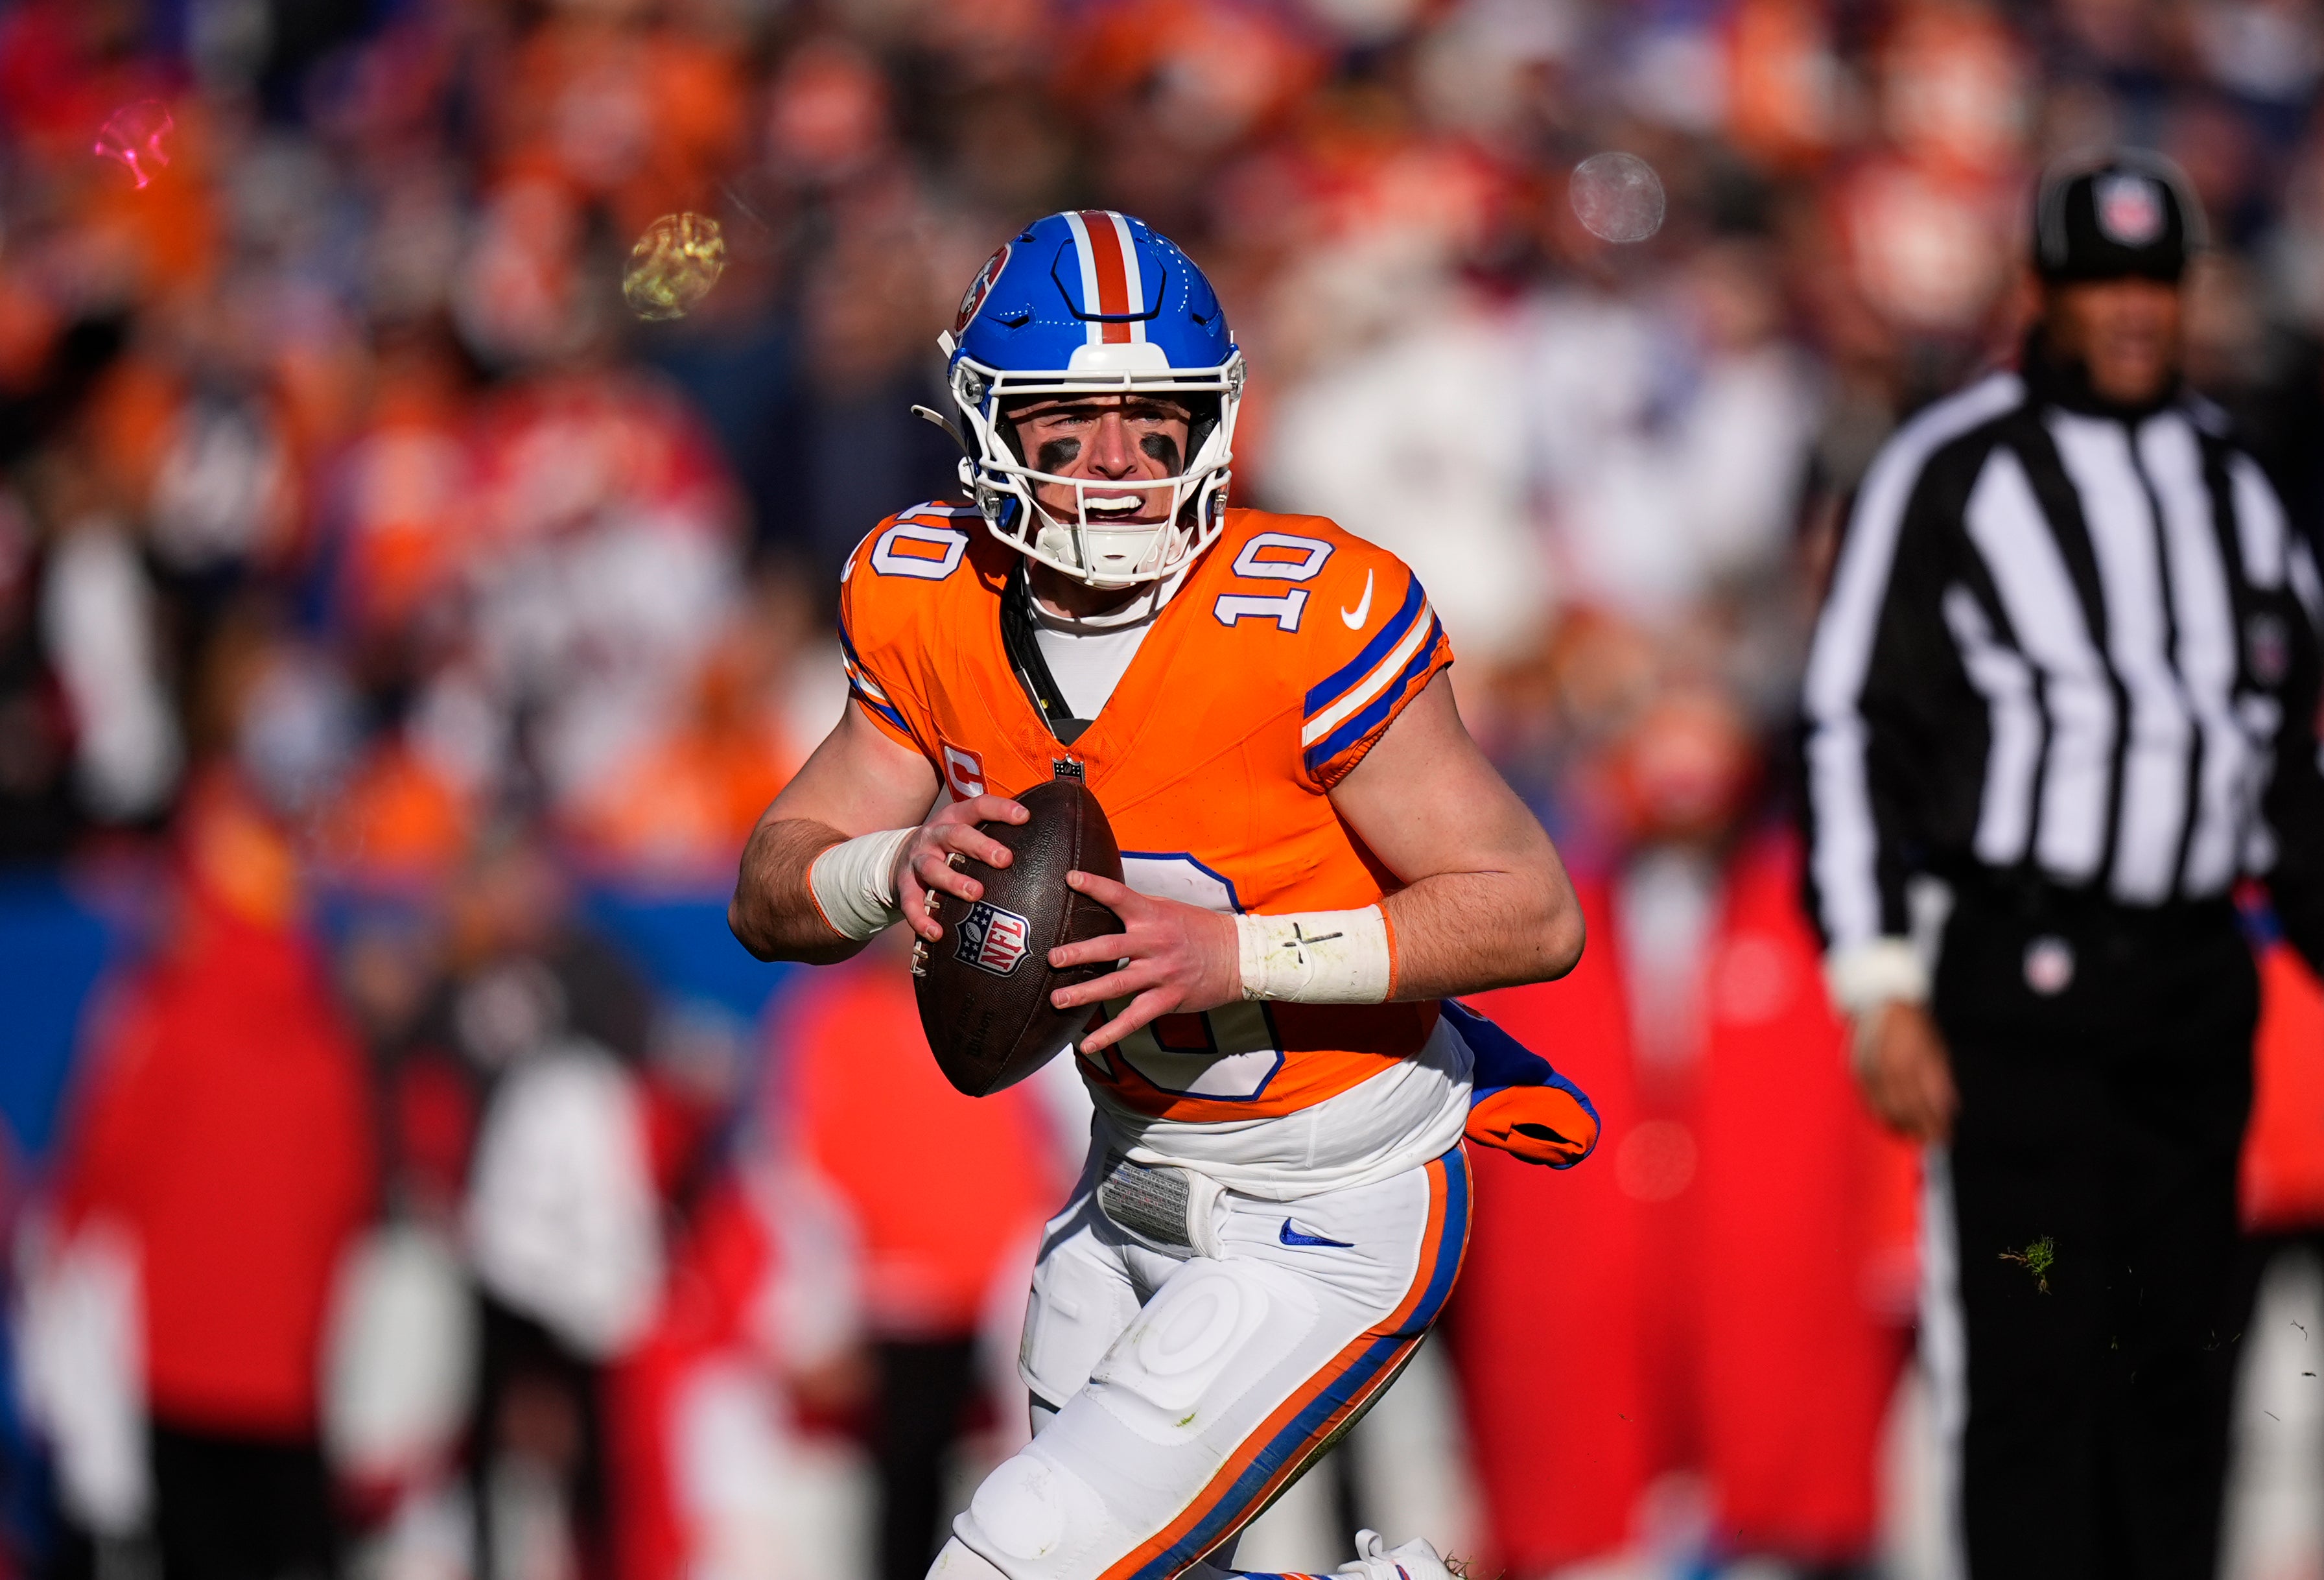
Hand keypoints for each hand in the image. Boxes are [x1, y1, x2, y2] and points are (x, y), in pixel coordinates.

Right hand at [895, 795, 1027, 941]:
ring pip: (933, 867)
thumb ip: (992, 835)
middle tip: (1005, 859)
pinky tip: (936, 932)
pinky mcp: (904, 885)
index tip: (1025, 817)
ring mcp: (918, 859)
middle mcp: (935, 835)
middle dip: (981, 846)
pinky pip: (911, 902)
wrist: (897, 858)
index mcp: (954, 818)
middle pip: (956, 835)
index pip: (978, 807)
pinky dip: (921, 918)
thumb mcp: (964, 832)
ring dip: (954, 880)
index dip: (1000, 809)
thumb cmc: (947, 847)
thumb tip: (1041, 845)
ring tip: (975, 894)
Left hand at [1045, 872, 1240, 1054]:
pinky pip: (1134, 1019)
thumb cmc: (1199, 930)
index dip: (1094, 886)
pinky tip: (1088, 1046)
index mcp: (1153, 915)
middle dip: (1079, 953)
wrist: (1238, 956)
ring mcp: (1161, 973)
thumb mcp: (1168, 909)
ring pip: (1116, 985)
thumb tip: (1101, 902)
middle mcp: (1154, 943)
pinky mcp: (1167, 999)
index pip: (1119, 896)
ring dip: (1084, 993)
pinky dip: (1109, 1034)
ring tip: (1057, 1000)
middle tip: (1052, 958)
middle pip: (1110, 948)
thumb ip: (1136, 909)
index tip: (1070, 878)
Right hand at [1854, 1000, 1956, 1143]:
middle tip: (1930, 1141)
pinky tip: (1891, 1121)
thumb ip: (1941, 1080)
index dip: (1936, 1124)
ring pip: (1886, 1110)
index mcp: (1914, 1061)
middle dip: (1919, 1130)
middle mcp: (1891, 1068)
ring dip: (1900, 1126)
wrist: (1880, 1001)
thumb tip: (1949, 1110)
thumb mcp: (1936, 1049)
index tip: (1944, 1137)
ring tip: (1912, 1136)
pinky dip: (1880, 1115)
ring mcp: (1872, 1070)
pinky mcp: (1858, 1071)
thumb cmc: (1914, 1025)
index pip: (1927, 1104)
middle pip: (1907, 1111)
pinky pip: (1869, 1101)